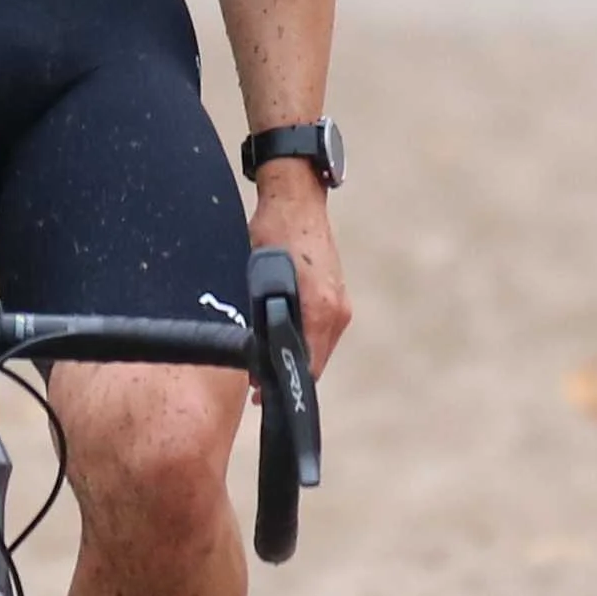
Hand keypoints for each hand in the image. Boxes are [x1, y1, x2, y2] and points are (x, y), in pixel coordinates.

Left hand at [250, 170, 349, 377]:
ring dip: (296, 357)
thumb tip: (256, 353)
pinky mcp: (337, 295)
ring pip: (318, 346)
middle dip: (288, 374)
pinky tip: (281, 340)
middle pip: (314, 360)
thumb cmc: (272, 234)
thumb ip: (263, 319)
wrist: (296, 200)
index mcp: (320, 309)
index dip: (283, 382)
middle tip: (257, 389)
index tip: (261, 395)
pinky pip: (321, 330)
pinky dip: (303, 339)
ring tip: (264, 368)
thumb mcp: (257, 279)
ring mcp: (340, 303)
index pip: (307, 365)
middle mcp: (337, 311)